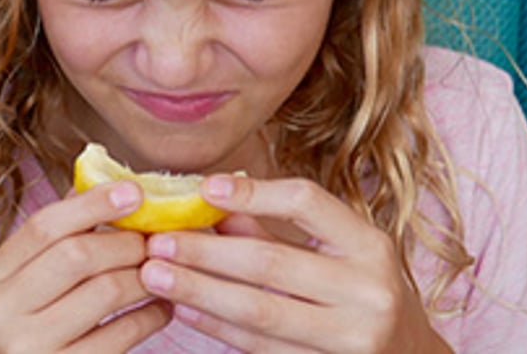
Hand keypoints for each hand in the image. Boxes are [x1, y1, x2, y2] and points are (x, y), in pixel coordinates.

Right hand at [0, 181, 171, 352]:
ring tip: (162, 271)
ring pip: (103, 292)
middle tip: (156, 241)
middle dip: (124, 243)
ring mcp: (28, 348)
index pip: (42, 226)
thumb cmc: (49, 325)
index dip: (91, 203)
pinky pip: (121, 335)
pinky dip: (150, 316)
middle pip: (74, 255)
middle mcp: (0, 312)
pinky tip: (162, 308)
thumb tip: (109, 181)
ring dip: (143, 276)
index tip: (135, 193)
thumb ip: (65, 234)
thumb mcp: (40, 279)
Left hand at [139, 174, 451, 353]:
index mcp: (370, 246)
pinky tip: (184, 308)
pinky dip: (218, 327)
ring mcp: (352, 339)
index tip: (205, 188)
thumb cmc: (362, 293)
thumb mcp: (338, 253)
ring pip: (259, 311)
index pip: (307, 203)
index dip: (252, 192)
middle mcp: (368, 291)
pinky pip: (261, 348)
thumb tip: (214, 201)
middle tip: (157, 241)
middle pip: (271, 263)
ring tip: (156, 275)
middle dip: (205, 251)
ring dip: (200, 291)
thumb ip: (277, 229)